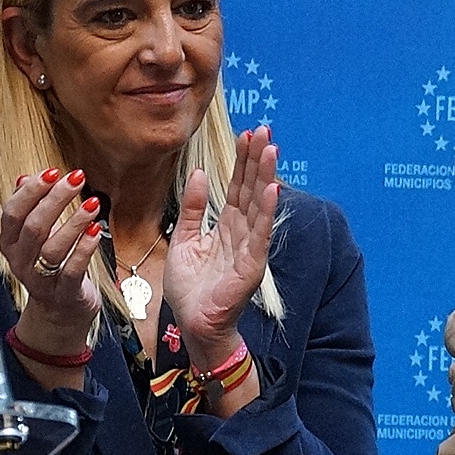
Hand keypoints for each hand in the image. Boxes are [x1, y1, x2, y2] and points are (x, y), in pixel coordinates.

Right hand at [0, 167, 100, 354]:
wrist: (60, 312)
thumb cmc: (51, 265)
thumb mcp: (37, 237)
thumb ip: (31, 208)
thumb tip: (25, 177)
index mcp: (10, 243)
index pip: (12, 213)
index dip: (31, 191)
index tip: (53, 171)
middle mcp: (20, 261)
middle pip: (32, 227)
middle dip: (55, 200)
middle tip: (76, 178)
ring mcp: (40, 280)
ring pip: (52, 248)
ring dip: (73, 223)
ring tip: (92, 203)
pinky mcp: (63, 294)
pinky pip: (72, 270)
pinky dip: (84, 250)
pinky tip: (96, 231)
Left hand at [164, 127, 278, 361]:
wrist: (193, 324)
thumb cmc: (190, 288)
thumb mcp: (183, 238)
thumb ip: (193, 208)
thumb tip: (199, 174)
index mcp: (227, 226)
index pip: (238, 187)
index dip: (243, 161)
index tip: (248, 135)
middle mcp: (242, 233)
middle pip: (251, 189)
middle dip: (257, 160)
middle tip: (264, 130)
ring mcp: (250, 248)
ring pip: (258, 206)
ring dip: (265, 177)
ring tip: (271, 149)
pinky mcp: (251, 266)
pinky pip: (259, 235)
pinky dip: (265, 212)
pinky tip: (271, 190)